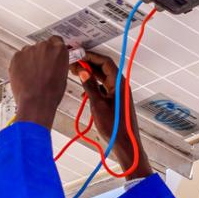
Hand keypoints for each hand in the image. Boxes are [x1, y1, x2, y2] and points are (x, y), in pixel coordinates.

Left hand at [9, 37, 68, 128]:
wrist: (36, 102)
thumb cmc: (50, 93)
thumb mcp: (63, 74)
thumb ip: (58, 62)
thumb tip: (54, 62)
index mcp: (59, 49)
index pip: (56, 40)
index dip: (52, 49)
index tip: (50, 54)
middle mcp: (44, 46)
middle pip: (42, 46)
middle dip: (41, 55)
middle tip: (41, 68)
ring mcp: (29, 50)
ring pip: (29, 51)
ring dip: (30, 60)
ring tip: (33, 75)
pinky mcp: (17, 57)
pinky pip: (19, 57)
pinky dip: (21, 64)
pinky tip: (25, 75)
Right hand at [73, 52, 152, 179]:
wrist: (125, 143)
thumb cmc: (114, 126)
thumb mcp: (97, 105)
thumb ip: (89, 87)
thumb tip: (83, 72)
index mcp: (119, 83)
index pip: (105, 62)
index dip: (91, 56)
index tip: (78, 54)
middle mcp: (120, 85)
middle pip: (103, 67)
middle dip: (88, 63)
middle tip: (73, 62)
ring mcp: (118, 92)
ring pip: (102, 77)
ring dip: (89, 74)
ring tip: (75, 72)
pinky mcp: (115, 100)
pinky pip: (103, 87)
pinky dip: (93, 85)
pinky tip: (83, 91)